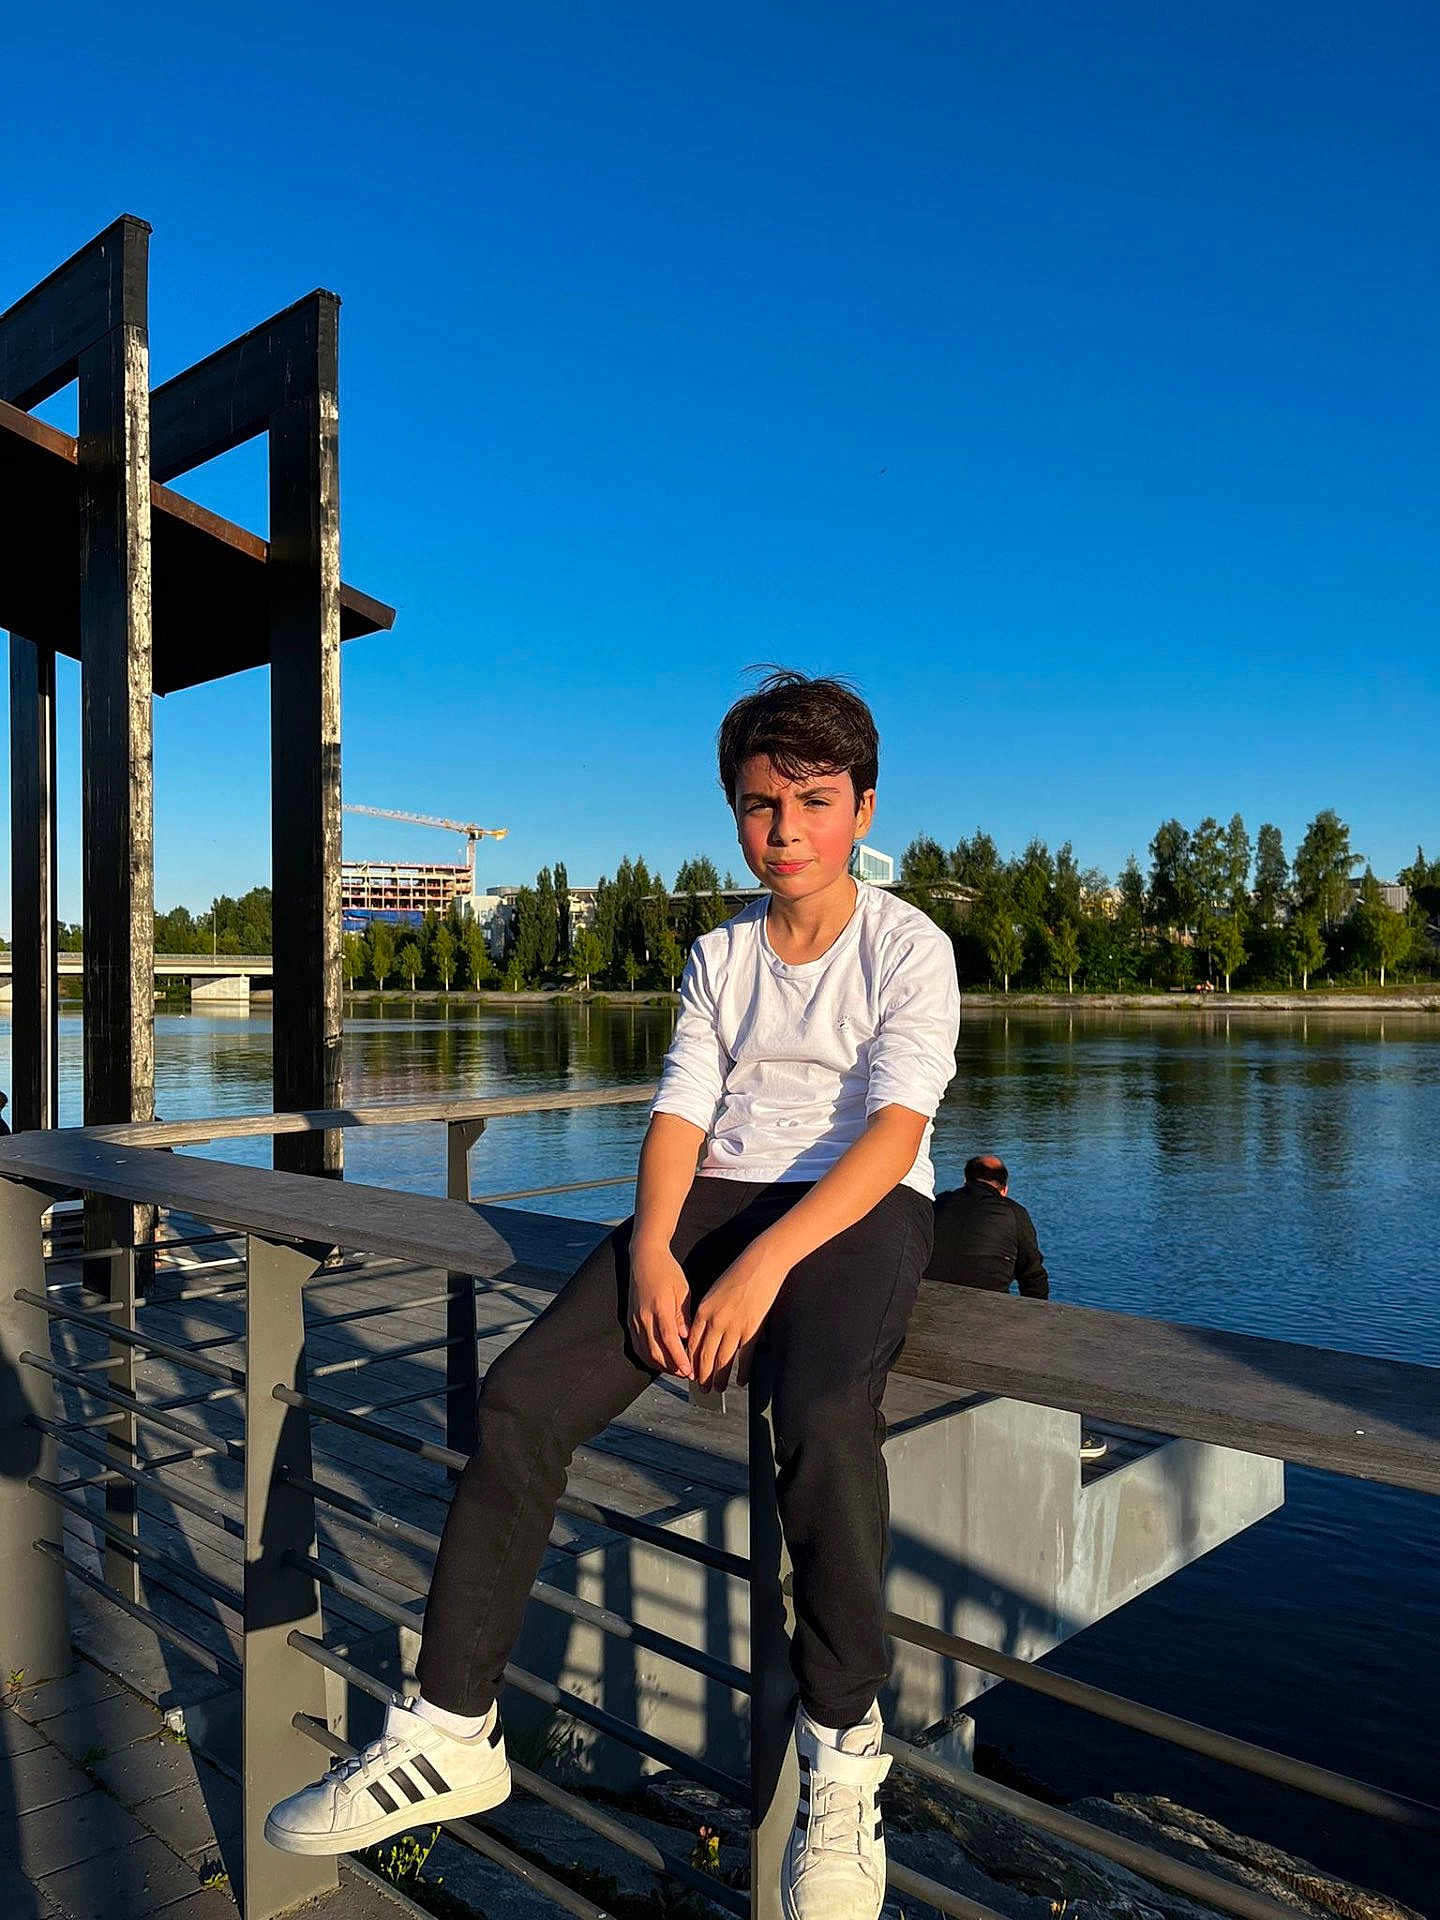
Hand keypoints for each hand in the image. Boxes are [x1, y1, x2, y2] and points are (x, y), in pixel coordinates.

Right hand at [628, 1240, 692, 1377]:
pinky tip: (659, 1361)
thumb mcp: (682, 1290)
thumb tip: (686, 1337)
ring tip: (675, 1370)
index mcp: (660, 1307)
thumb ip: (683, 1315)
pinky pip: (636, 1345)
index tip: (688, 1370)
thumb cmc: (667, 1271)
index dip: (678, 1358)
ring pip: (644, 1351)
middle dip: (671, 1366)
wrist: (644, 1257)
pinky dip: (647, 1357)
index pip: (668, 1340)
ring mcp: (634, 1318)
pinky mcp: (629, 1320)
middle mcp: (644, 1315)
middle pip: (655, 1350)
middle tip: (685, 1374)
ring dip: (659, 1364)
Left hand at [686, 1244, 786, 1390]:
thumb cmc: (737, 1274)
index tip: (689, 1374)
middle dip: (702, 1376)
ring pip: (723, 1361)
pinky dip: (742, 1372)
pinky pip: (745, 1357)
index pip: (692, 1345)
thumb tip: (702, 1334)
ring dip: (719, 1378)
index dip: (690, 1363)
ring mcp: (735, 1327)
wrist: (761, 1264)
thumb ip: (706, 1314)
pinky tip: (740, 1380)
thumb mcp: (713, 1292)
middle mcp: (716, 1321)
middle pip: (705, 1357)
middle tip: (701, 1389)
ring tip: (717, 1389)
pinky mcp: (753, 1329)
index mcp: (703, 1311)